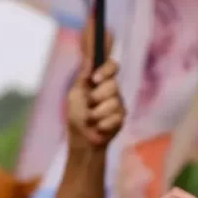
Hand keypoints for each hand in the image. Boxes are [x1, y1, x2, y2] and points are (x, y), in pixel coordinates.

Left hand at [67, 19, 123, 147]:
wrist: (83, 140)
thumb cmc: (77, 115)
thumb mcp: (76, 93)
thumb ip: (84, 77)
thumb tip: (89, 58)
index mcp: (97, 79)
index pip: (107, 63)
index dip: (106, 59)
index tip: (98, 66)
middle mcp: (110, 87)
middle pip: (112, 82)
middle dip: (98, 94)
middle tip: (90, 103)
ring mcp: (117, 102)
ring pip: (114, 100)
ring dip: (98, 112)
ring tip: (91, 119)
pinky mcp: (121, 116)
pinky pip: (116, 115)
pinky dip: (102, 123)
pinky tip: (98, 127)